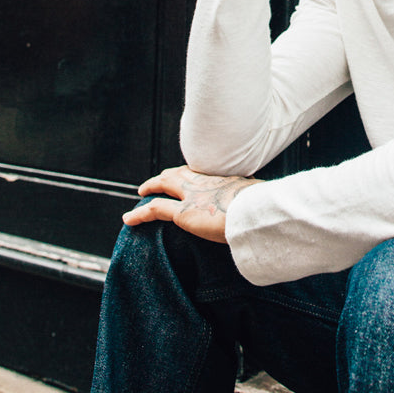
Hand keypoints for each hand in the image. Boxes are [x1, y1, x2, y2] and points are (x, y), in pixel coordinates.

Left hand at [123, 165, 259, 242]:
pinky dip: (140, 214)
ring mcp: (192, 195)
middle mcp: (205, 182)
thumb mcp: (262, 199)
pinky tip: (128, 219)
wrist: (257, 213)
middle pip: (180, 173)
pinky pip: (155, 210)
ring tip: (142, 192)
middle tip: (158, 180)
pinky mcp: (183, 214)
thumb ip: (256, 200)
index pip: (202, 174)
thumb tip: (264, 206)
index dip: (190, 174)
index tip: (187, 176)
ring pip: (164, 185)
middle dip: (167, 176)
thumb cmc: (264, 210)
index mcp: (224, 179)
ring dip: (152, 186)